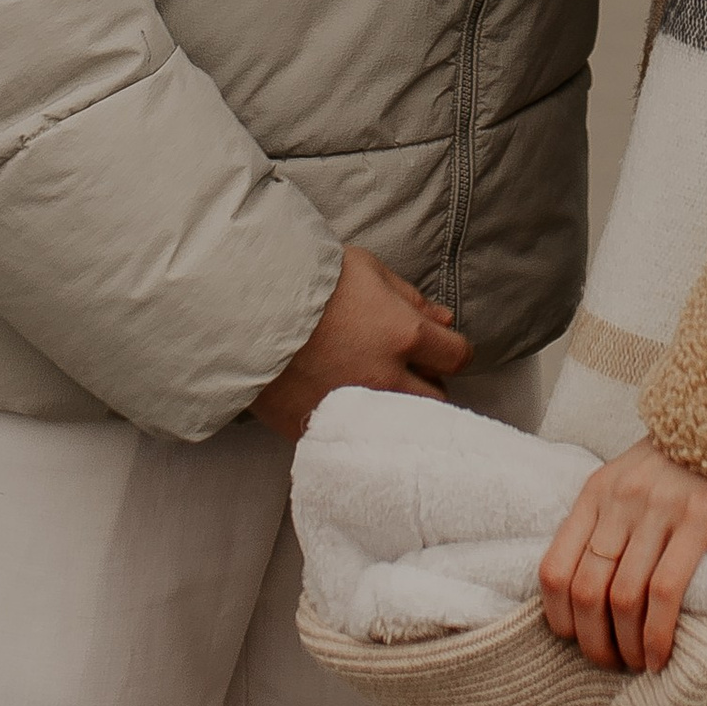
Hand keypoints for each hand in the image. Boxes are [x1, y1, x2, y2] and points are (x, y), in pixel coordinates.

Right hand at [249, 243, 470, 441]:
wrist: (248, 310)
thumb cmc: (310, 282)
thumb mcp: (368, 270)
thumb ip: (411, 298)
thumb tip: (444, 320)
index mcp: (405, 335)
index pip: (458, 356)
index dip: (451, 350)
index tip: (439, 349)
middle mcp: (388, 378)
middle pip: (437, 399)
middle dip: (427, 384)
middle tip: (405, 370)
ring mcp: (356, 409)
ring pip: (402, 424)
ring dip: (399, 408)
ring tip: (377, 389)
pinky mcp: (323, 429)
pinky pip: (357, 436)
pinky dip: (358, 424)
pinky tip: (345, 404)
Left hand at [539, 436, 706, 674]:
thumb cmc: (679, 460)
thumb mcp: (628, 478)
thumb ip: (605, 522)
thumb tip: (587, 593)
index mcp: (595, 492)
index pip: (554, 569)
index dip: (559, 619)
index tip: (576, 641)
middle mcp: (620, 500)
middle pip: (587, 591)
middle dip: (594, 642)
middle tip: (611, 664)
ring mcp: (659, 509)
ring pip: (624, 598)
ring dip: (628, 646)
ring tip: (639, 664)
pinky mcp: (700, 519)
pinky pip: (666, 590)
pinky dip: (658, 634)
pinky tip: (663, 655)